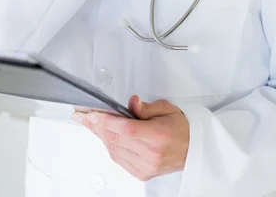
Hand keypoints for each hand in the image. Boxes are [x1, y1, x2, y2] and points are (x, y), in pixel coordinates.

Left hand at [71, 95, 189, 181]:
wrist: (193, 148)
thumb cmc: (180, 128)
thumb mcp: (166, 108)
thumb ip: (145, 107)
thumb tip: (131, 102)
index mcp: (158, 136)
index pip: (126, 129)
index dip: (106, 121)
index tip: (91, 114)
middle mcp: (151, 154)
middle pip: (116, 139)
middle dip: (96, 126)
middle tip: (82, 116)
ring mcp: (145, 166)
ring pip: (113, 150)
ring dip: (100, 135)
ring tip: (89, 122)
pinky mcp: (141, 173)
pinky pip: (118, 159)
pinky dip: (109, 145)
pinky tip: (104, 135)